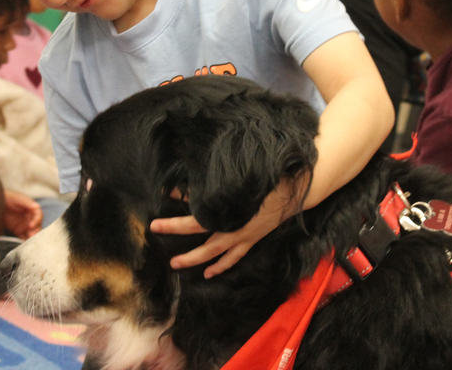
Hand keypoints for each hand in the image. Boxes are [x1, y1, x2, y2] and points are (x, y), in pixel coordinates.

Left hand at [4, 190, 42, 238]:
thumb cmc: (8, 198)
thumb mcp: (17, 198)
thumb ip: (26, 202)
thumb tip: (37, 206)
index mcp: (31, 209)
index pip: (39, 215)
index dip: (37, 220)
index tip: (31, 225)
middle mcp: (29, 217)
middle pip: (37, 226)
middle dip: (36, 231)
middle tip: (31, 236)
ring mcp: (24, 225)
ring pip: (32, 233)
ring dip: (31, 238)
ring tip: (27, 242)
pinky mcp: (18, 231)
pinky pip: (23, 238)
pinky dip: (24, 242)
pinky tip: (22, 245)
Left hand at [150, 180, 304, 277]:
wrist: (295, 190)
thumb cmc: (266, 180)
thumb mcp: (239, 181)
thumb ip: (216, 183)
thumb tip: (193, 178)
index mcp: (229, 217)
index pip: (195, 221)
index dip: (175, 222)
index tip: (157, 215)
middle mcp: (234, 231)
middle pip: (201, 241)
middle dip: (177, 237)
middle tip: (156, 233)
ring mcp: (243, 238)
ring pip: (216, 255)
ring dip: (196, 259)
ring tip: (176, 265)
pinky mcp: (252, 239)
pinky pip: (234, 257)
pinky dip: (221, 265)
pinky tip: (210, 272)